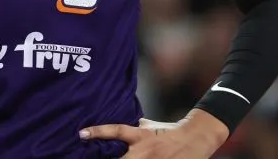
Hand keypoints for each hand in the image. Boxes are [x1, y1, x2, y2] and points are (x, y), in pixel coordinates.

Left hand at [81, 114, 225, 157]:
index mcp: (140, 136)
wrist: (196, 137)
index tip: (81, 134)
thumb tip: (121, 122)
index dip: (98, 132)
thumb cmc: (171, 132)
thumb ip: (135, 127)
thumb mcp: (151, 127)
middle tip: (88, 157)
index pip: (116, 131)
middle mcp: (144, 150)